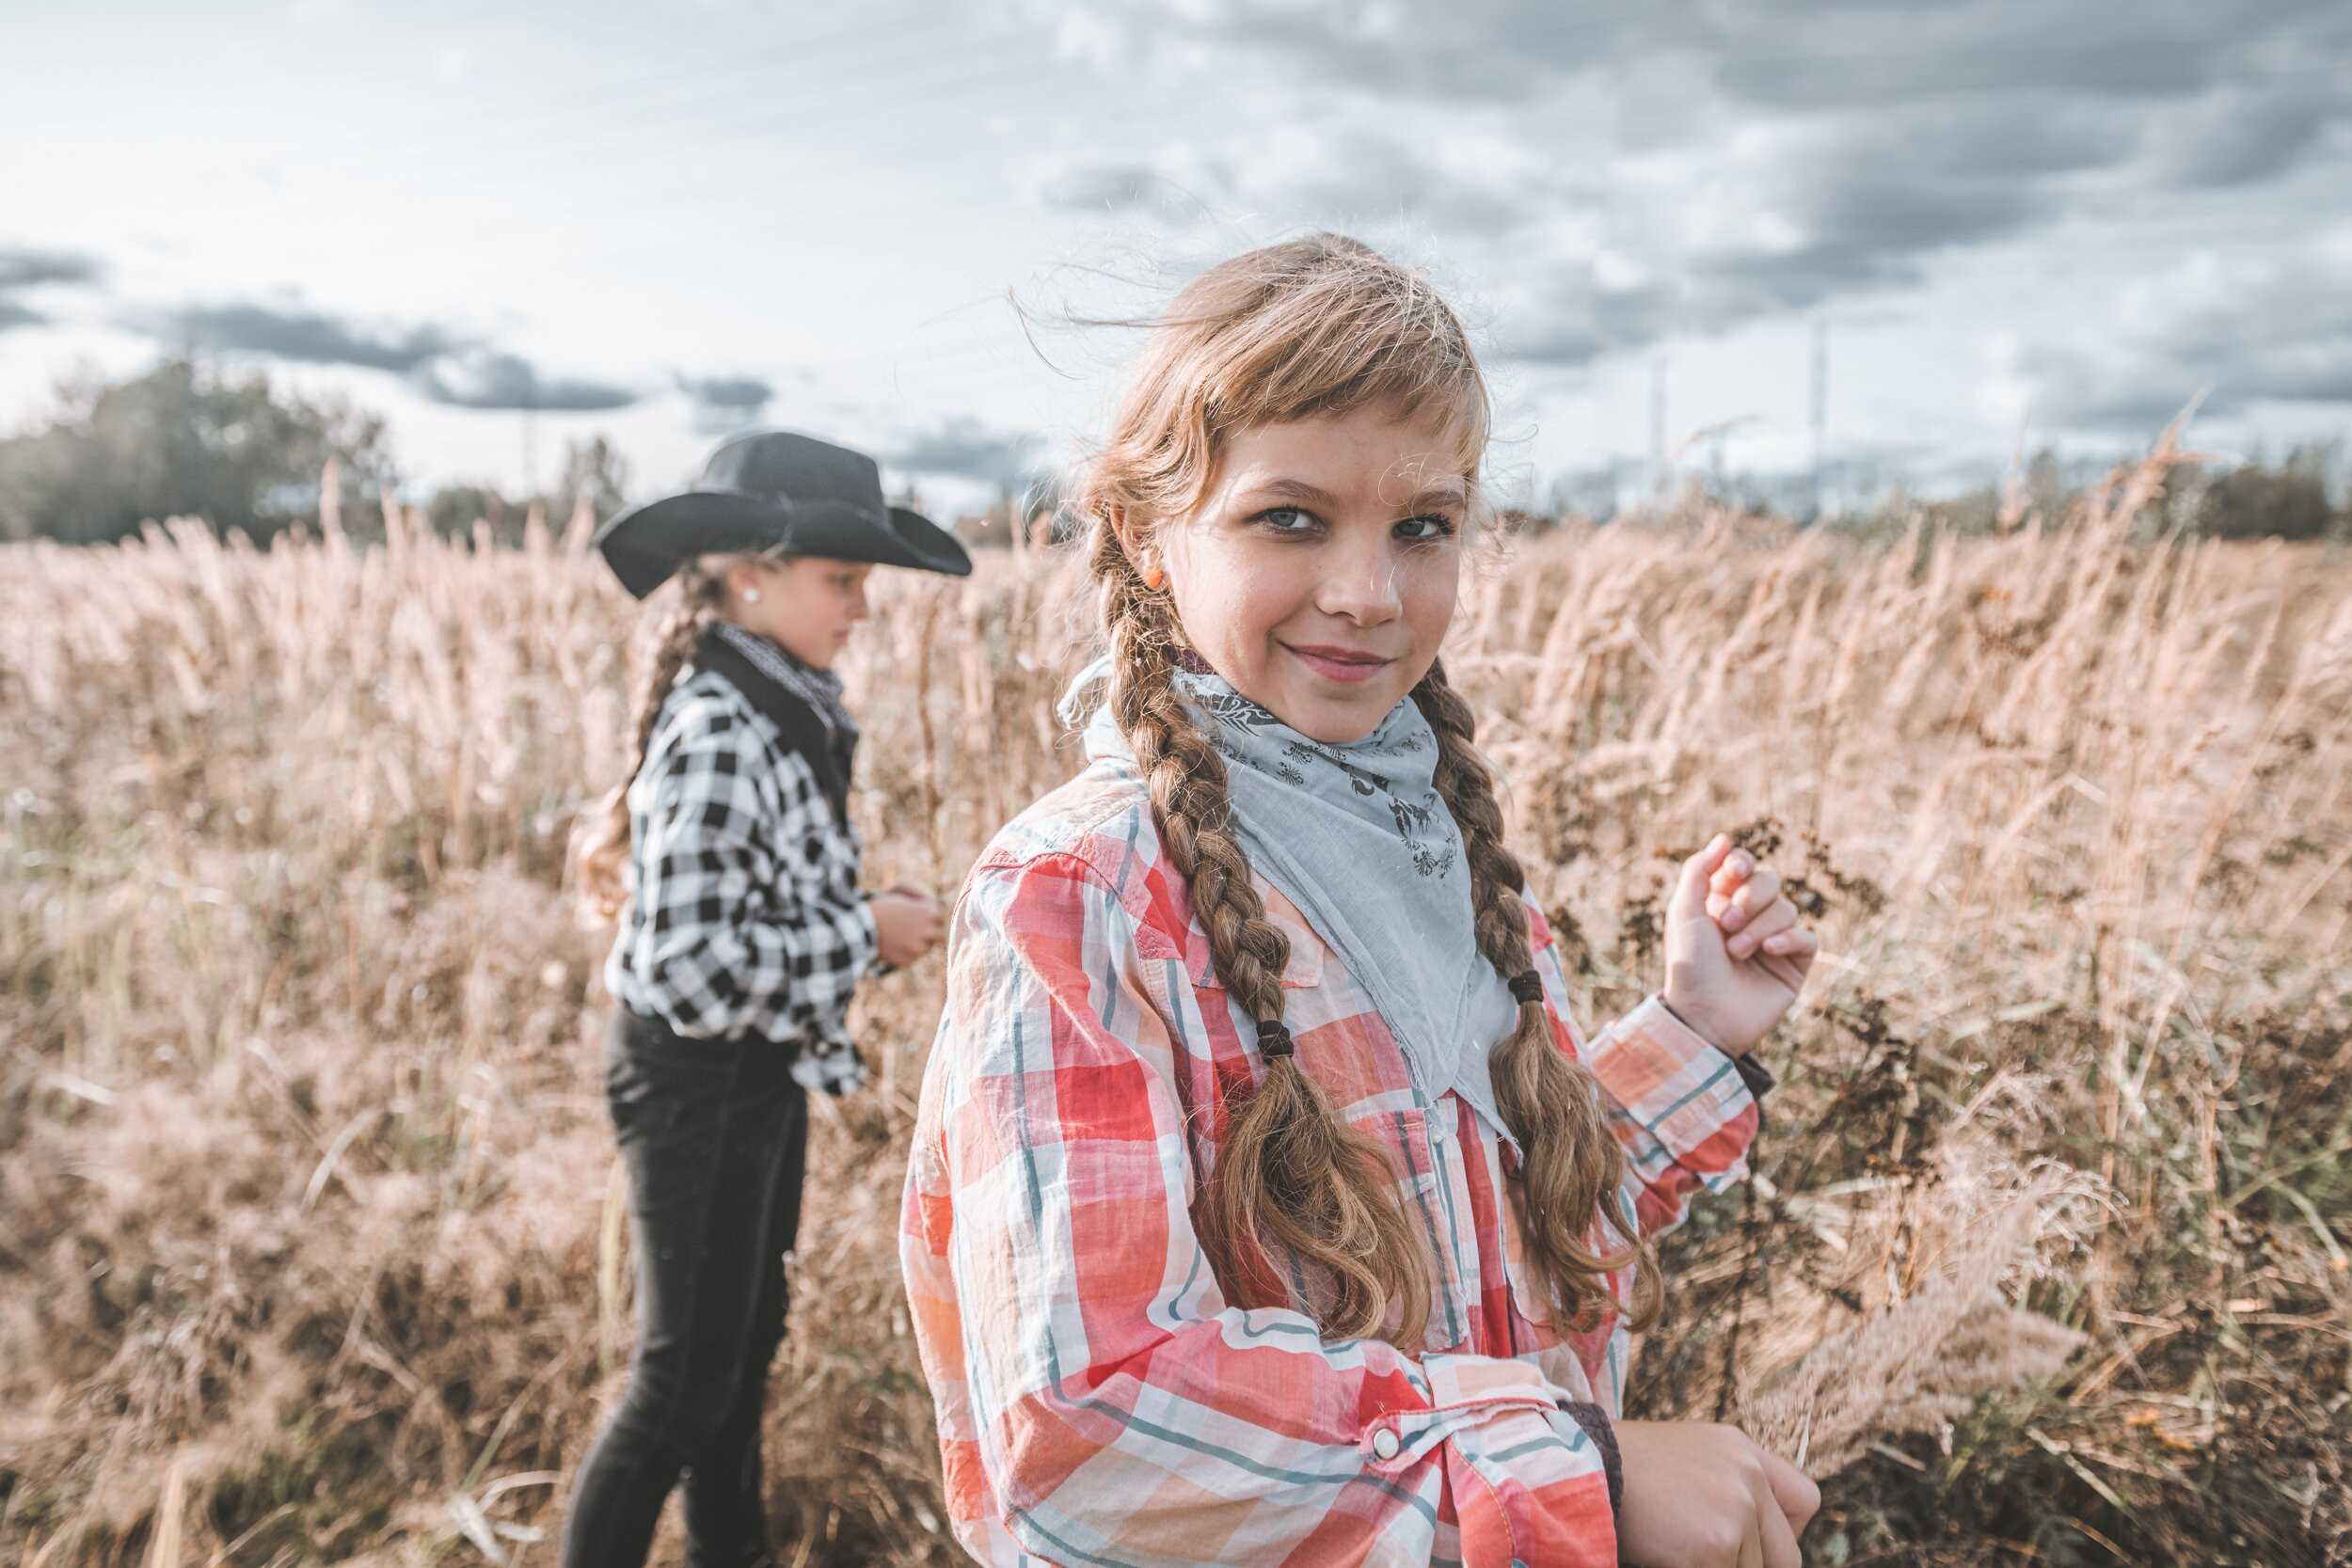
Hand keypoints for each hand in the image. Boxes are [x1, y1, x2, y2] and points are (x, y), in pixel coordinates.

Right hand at [870, 885, 943, 968]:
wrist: (861, 925)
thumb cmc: (880, 905)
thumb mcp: (899, 890)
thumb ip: (917, 895)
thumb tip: (927, 904)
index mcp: (929, 913)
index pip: (939, 919)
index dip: (930, 918)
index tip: (922, 919)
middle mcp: (928, 932)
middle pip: (939, 936)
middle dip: (930, 934)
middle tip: (918, 933)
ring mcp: (918, 948)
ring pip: (925, 949)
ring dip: (917, 944)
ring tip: (901, 938)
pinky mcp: (908, 960)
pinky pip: (911, 958)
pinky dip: (904, 954)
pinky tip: (893, 946)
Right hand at [1615, 1419, 1820, 1567]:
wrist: (1582, 1465)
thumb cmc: (1622, 1468)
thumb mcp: (1686, 1456)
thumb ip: (1727, 1485)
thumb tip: (1744, 1544)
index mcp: (1742, 1450)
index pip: (1804, 1500)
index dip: (1784, 1534)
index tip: (1753, 1546)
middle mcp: (1748, 1476)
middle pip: (1786, 1555)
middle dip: (1750, 1565)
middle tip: (1708, 1557)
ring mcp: (1735, 1511)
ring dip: (1715, 1567)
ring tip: (1675, 1550)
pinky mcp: (1715, 1546)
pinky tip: (1666, 1558)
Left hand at [1661, 834, 1815, 1056]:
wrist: (1703, 1015)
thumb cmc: (1689, 964)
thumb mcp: (1684, 912)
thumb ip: (1699, 870)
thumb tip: (1725, 838)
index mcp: (1721, 901)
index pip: (1743, 865)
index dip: (1741, 864)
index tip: (1732, 873)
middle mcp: (1749, 917)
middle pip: (1770, 881)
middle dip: (1750, 898)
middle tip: (1726, 924)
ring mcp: (1774, 940)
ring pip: (1787, 908)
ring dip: (1760, 925)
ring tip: (1737, 951)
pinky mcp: (1794, 964)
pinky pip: (1807, 937)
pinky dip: (1789, 940)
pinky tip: (1769, 951)